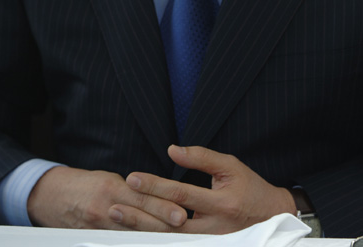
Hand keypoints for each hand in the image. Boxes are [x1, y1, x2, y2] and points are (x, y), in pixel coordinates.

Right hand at [27, 165, 187, 229]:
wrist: (52, 196)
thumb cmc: (86, 184)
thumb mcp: (109, 179)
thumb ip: (132, 190)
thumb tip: (160, 197)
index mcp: (111, 188)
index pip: (142, 198)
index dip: (162, 207)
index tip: (182, 214)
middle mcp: (105, 208)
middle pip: (139, 221)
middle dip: (162, 226)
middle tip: (183, 229)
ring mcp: (98, 227)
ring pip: (130, 237)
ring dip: (151, 239)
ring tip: (170, 241)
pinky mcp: (92, 239)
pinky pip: (116, 244)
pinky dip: (132, 244)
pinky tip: (145, 244)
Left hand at [108, 145, 296, 233]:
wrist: (273, 218)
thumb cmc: (250, 188)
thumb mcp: (230, 166)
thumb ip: (201, 157)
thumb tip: (171, 150)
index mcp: (220, 205)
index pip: (180, 194)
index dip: (154, 186)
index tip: (132, 178)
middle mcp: (214, 230)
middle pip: (169, 224)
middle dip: (140, 215)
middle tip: (114, 205)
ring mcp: (210, 244)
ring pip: (171, 241)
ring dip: (143, 231)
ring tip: (119, 221)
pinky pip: (178, 246)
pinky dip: (156, 240)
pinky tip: (138, 235)